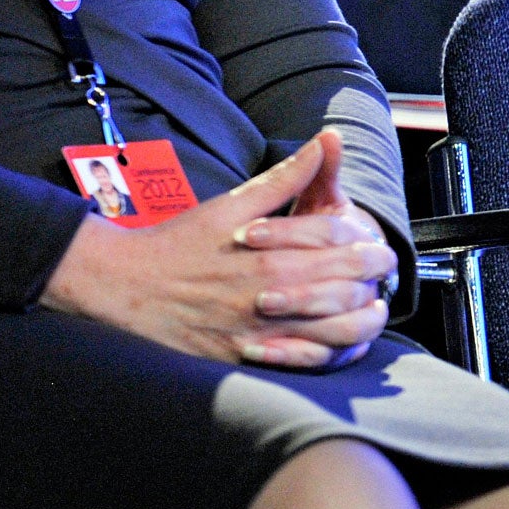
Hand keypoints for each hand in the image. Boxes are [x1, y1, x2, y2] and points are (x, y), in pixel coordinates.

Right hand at [41, 131, 394, 369]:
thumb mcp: (228, 205)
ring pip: (334, 332)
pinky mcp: (247, 358)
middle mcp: (267, 292)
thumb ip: (281, 180)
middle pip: (343, 285)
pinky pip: (305, 364)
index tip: (371, 238)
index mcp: (267, 252)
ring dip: (362, 319)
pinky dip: (333, 355)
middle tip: (382, 267)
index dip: (363, 238)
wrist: (125, 284)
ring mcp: (259, 330)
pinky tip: (342, 344)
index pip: (337, 243)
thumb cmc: (177, 243)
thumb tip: (321, 144)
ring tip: (371, 307)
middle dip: (372, 274)